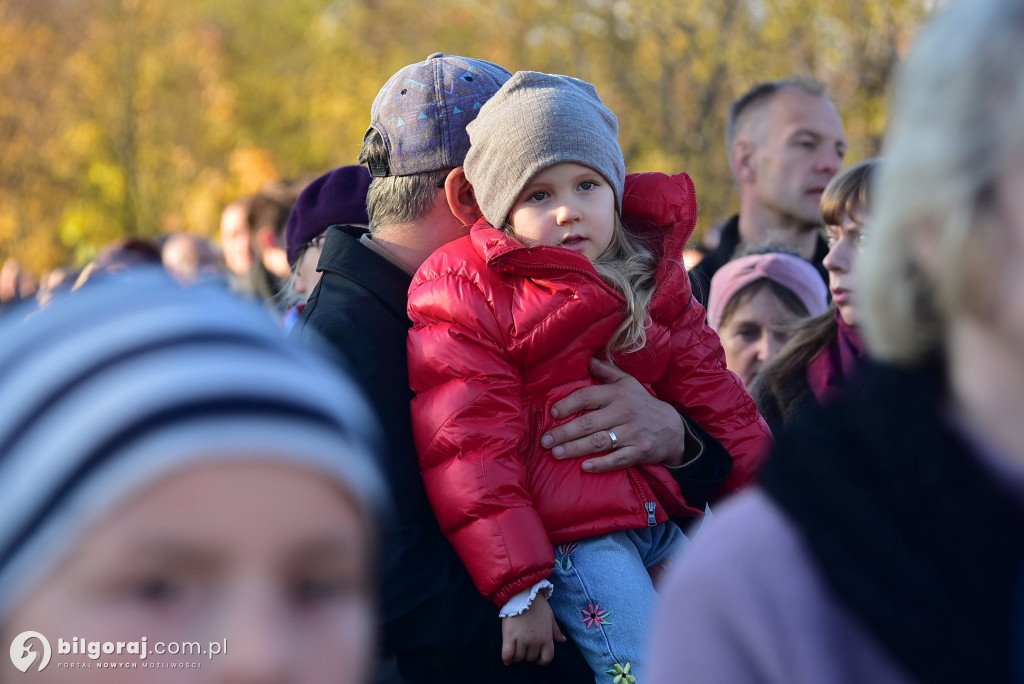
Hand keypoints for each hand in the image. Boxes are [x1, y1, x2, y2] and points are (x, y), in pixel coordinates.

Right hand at [501, 594, 565, 665]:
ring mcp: (522, 640)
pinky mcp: (509, 637)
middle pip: (531, 658)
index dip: (541, 660)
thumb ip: (556, 630)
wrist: (523, 594)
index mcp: (547, 638)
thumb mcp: (550, 617)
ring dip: (517, 656)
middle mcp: (535, 642)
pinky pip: (508, 655)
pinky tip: (507, 658)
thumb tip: (563, 640)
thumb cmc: (538, 605)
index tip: (536, 656)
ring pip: (519, 658)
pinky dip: (507, 659)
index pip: (547, 658)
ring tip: (515, 650)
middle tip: (524, 647)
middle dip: (528, 654)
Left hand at [541, 357, 687, 472]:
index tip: (552, 414)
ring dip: (575, 449)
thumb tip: (587, 358)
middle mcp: (624, 412)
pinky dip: (601, 464)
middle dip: (564, 432)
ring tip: (556, 454)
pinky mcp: (640, 452)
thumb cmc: (642, 404)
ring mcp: (633, 433)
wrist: (673, 429)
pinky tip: (584, 467)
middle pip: (588, 423)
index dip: (567, 405)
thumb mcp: (628, 383)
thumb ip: (607, 371)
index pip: (587, 396)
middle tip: (545, 441)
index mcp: (618, 394)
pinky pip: (617, 459)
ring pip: (599, 442)